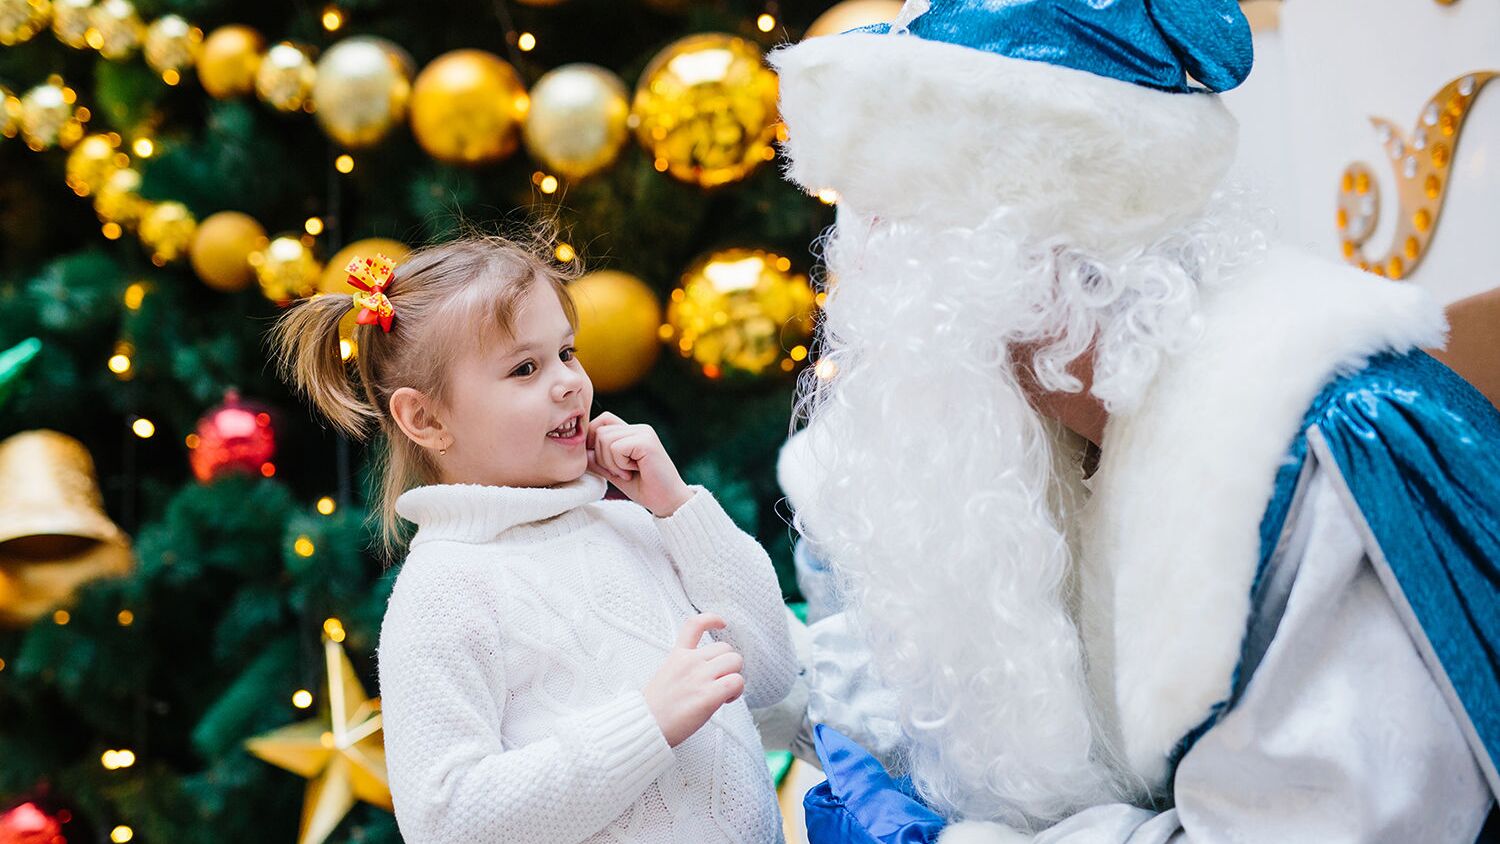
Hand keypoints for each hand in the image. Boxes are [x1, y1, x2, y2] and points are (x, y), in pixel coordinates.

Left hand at [586, 412, 692, 516]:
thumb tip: (581, 450)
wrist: (668, 502)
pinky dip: (619, 464)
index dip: (594, 440)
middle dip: (602, 457)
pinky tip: (634, 471)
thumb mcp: (614, 472)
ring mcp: (643, 432)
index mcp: (632, 432)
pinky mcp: (646, 441)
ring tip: (628, 472)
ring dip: (611, 462)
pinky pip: (616, 448)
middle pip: (599, 431)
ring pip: (604, 439)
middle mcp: (638, 428)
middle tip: (621, 472)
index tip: (603, 463)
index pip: (602, 421)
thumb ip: (598, 459)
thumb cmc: (644, 488)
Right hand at [643, 614, 744, 746]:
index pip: (695, 624)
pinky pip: (737, 682)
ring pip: (735, 662)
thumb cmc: (655, 708)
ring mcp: (700, 677)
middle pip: (726, 649)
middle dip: (729, 665)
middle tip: (720, 682)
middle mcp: (690, 661)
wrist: (644, 726)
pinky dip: (737, 691)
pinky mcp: (708, 695)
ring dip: (735, 677)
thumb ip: (686, 667)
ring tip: (724, 693)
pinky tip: (726, 700)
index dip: (712, 619)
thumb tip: (708, 672)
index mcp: (678, 655)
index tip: (722, 624)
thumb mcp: (665, 675)